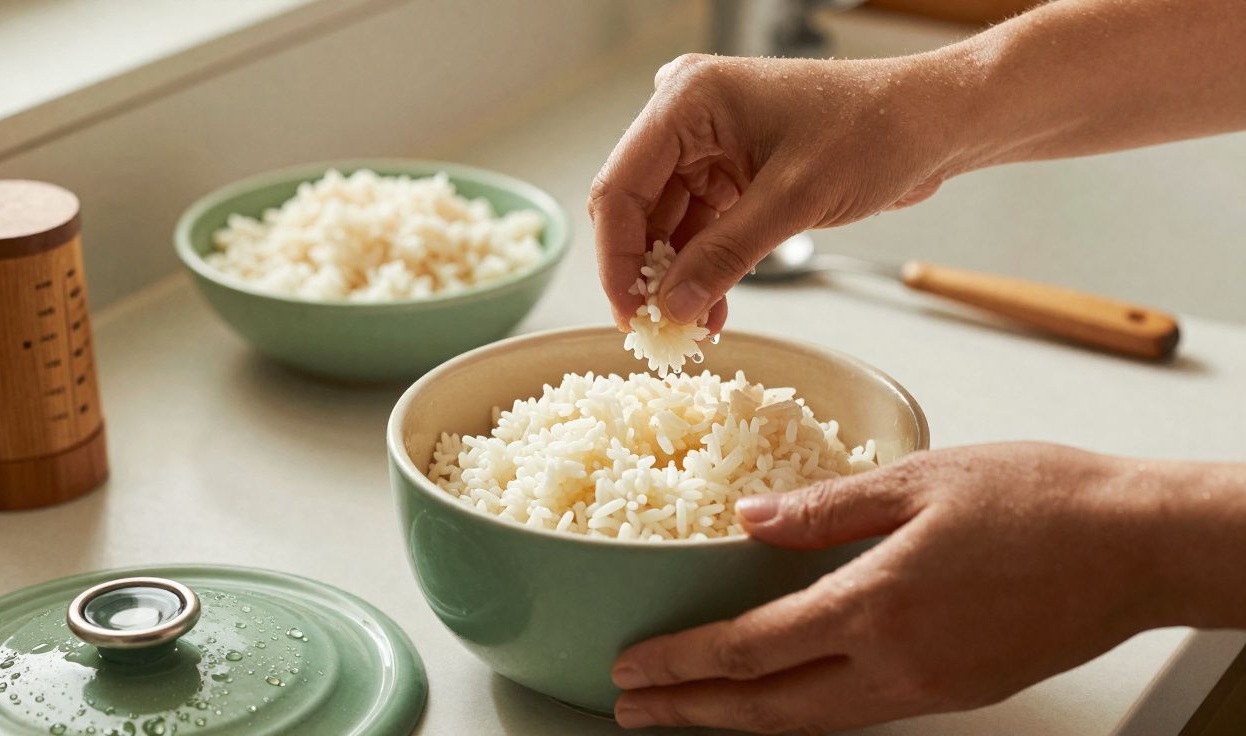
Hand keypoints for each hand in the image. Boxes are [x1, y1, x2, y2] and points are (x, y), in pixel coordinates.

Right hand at [587, 53, 956, 331]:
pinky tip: (711, 307)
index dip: (617, 258)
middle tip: (656, 328)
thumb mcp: (794, 199)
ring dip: (677, 277)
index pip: (621, 187)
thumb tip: (672, 307)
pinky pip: (700, 227)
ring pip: (667, 224)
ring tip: (692, 327)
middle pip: (637, 207)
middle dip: (647, 272)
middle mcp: (688, 117)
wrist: (932, 122)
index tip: (629, 314)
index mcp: (688, 100)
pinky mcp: (732, 170)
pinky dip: (704, 268)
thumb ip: (725, 255)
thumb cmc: (875, 130)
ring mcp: (709, 144)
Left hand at [610, 443, 1179, 733]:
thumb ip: (823, 508)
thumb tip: (749, 521)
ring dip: (743, 720)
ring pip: (813, 722)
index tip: (633, 670)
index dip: (682, 664)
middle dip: (693, 715)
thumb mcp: (918, 480)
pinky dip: (803, 711)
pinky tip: (784, 694)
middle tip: (633, 711)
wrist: (1138, 546)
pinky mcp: (958, 692)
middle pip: (770, 710)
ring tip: (692, 712)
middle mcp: (897, 666)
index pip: (749, 651)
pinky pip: (859, 713)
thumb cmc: (1040, 500)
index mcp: (876, 606)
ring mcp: (929, 689)